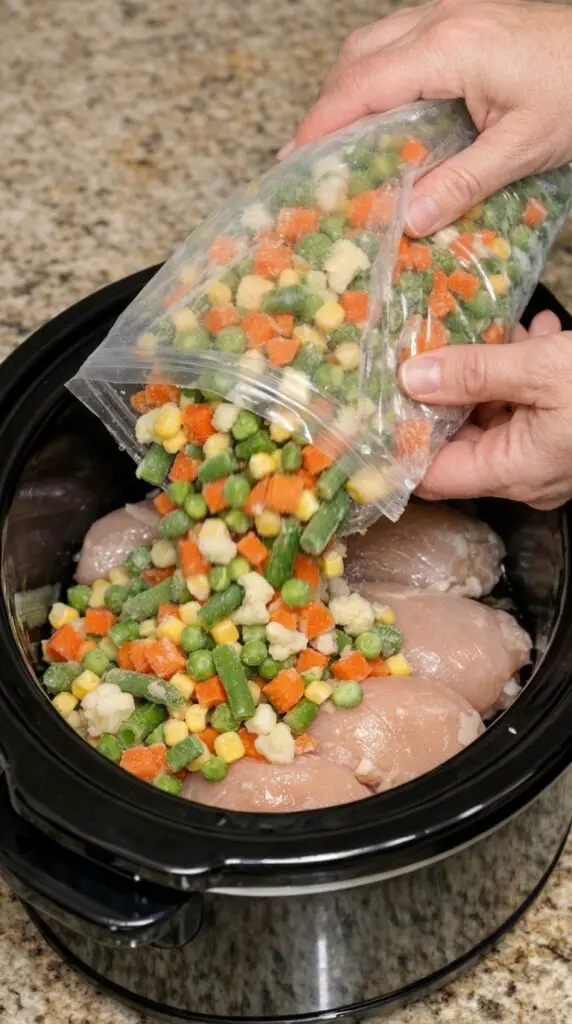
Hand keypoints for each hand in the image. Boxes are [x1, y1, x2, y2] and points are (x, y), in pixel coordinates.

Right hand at [280, 0, 571, 235]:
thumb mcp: (524, 144)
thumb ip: (465, 180)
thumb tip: (413, 218)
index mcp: (449, 47)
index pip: (362, 87)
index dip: (321, 125)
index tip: (292, 161)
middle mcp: (442, 20)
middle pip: (357, 58)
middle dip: (326, 107)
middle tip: (310, 158)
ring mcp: (455, 14)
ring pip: (376, 46)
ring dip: (350, 90)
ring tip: (340, 142)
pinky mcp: (469, 21)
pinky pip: (403, 43)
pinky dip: (380, 78)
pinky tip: (386, 114)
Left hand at [397, 310, 571, 509]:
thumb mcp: (541, 369)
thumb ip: (474, 372)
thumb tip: (411, 377)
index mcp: (512, 471)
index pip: (431, 476)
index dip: (400, 443)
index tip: (376, 405)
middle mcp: (524, 475)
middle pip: (458, 442)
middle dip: (443, 393)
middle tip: (427, 349)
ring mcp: (543, 459)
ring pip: (492, 419)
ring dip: (486, 375)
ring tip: (491, 329)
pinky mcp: (561, 437)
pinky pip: (525, 410)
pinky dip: (519, 376)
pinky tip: (529, 334)